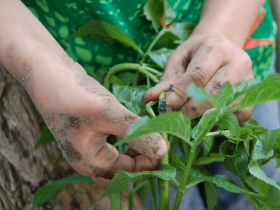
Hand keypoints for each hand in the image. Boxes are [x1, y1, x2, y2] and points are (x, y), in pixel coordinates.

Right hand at [27, 56, 166, 183]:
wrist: (46, 70)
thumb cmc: (75, 94)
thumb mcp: (108, 114)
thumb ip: (136, 133)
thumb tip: (163, 151)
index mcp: (89, 161)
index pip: (127, 171)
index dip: (149, 161)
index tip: (167, 146)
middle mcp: (87, 157)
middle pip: (121, 167)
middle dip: (142, 157)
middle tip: (160, 141)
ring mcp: (86, 143)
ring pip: (117, 154)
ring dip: (134, 147)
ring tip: (152, 134)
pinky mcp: (87, 130)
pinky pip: (111, 141)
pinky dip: (125, 138)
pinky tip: (134, 128)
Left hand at [143, 33, 253, 120]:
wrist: (220, 47)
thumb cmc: (195, 54)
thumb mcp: (177, 61)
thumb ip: (165, 82)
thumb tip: (148, 100)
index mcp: (215, 48)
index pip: (197, 76)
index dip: (180, 95)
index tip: (164, 107)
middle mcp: (237, 62)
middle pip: (213, 94)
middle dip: (189, 109)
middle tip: (174, 116)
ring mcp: (248, 79)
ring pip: (226, 106)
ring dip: (203, 117)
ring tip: (187, 116)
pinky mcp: (251, 94)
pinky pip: (239, 114)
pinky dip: (221, 119)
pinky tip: (206, 117)